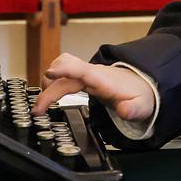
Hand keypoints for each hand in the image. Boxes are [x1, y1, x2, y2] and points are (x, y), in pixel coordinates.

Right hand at [33, 53, 153, 121]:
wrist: (140, 85)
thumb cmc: (139, 95)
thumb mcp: (142, 106)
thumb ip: (133, 109)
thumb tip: (124, 111)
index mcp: (102, 79)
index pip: (81, 70)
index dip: (64, 70)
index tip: (49, 73)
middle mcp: (91, 74)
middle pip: (64, 76)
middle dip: (47, 90)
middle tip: (38, 110)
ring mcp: (85, 75)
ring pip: (60, 74)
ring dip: (47, 87)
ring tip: (39, 106)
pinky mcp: (82, 79)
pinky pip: (62, 78)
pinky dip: (52, 86)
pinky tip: (47, 99)